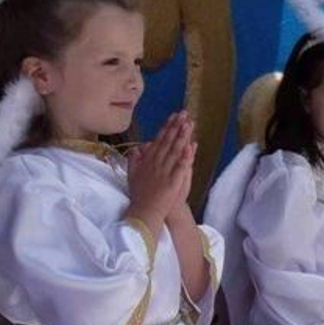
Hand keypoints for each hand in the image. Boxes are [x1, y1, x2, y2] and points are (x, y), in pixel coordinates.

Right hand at [126, 111, 195, 227]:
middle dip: (176, 126)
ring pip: (175, 151)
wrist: (143, 212)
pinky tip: (191, 146)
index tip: (174, 116)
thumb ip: (134, 160)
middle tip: (184, 113)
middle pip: (168, 141)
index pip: (159, 140)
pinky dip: (185, 156)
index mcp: (148, 160)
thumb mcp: (132, 174)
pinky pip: (180, 167)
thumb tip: (137, 148)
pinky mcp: (172, 182)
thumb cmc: (139, 194)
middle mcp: (156, 163)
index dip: (167, 127)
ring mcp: (164, 172)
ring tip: (189, 124)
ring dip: (182, 136)